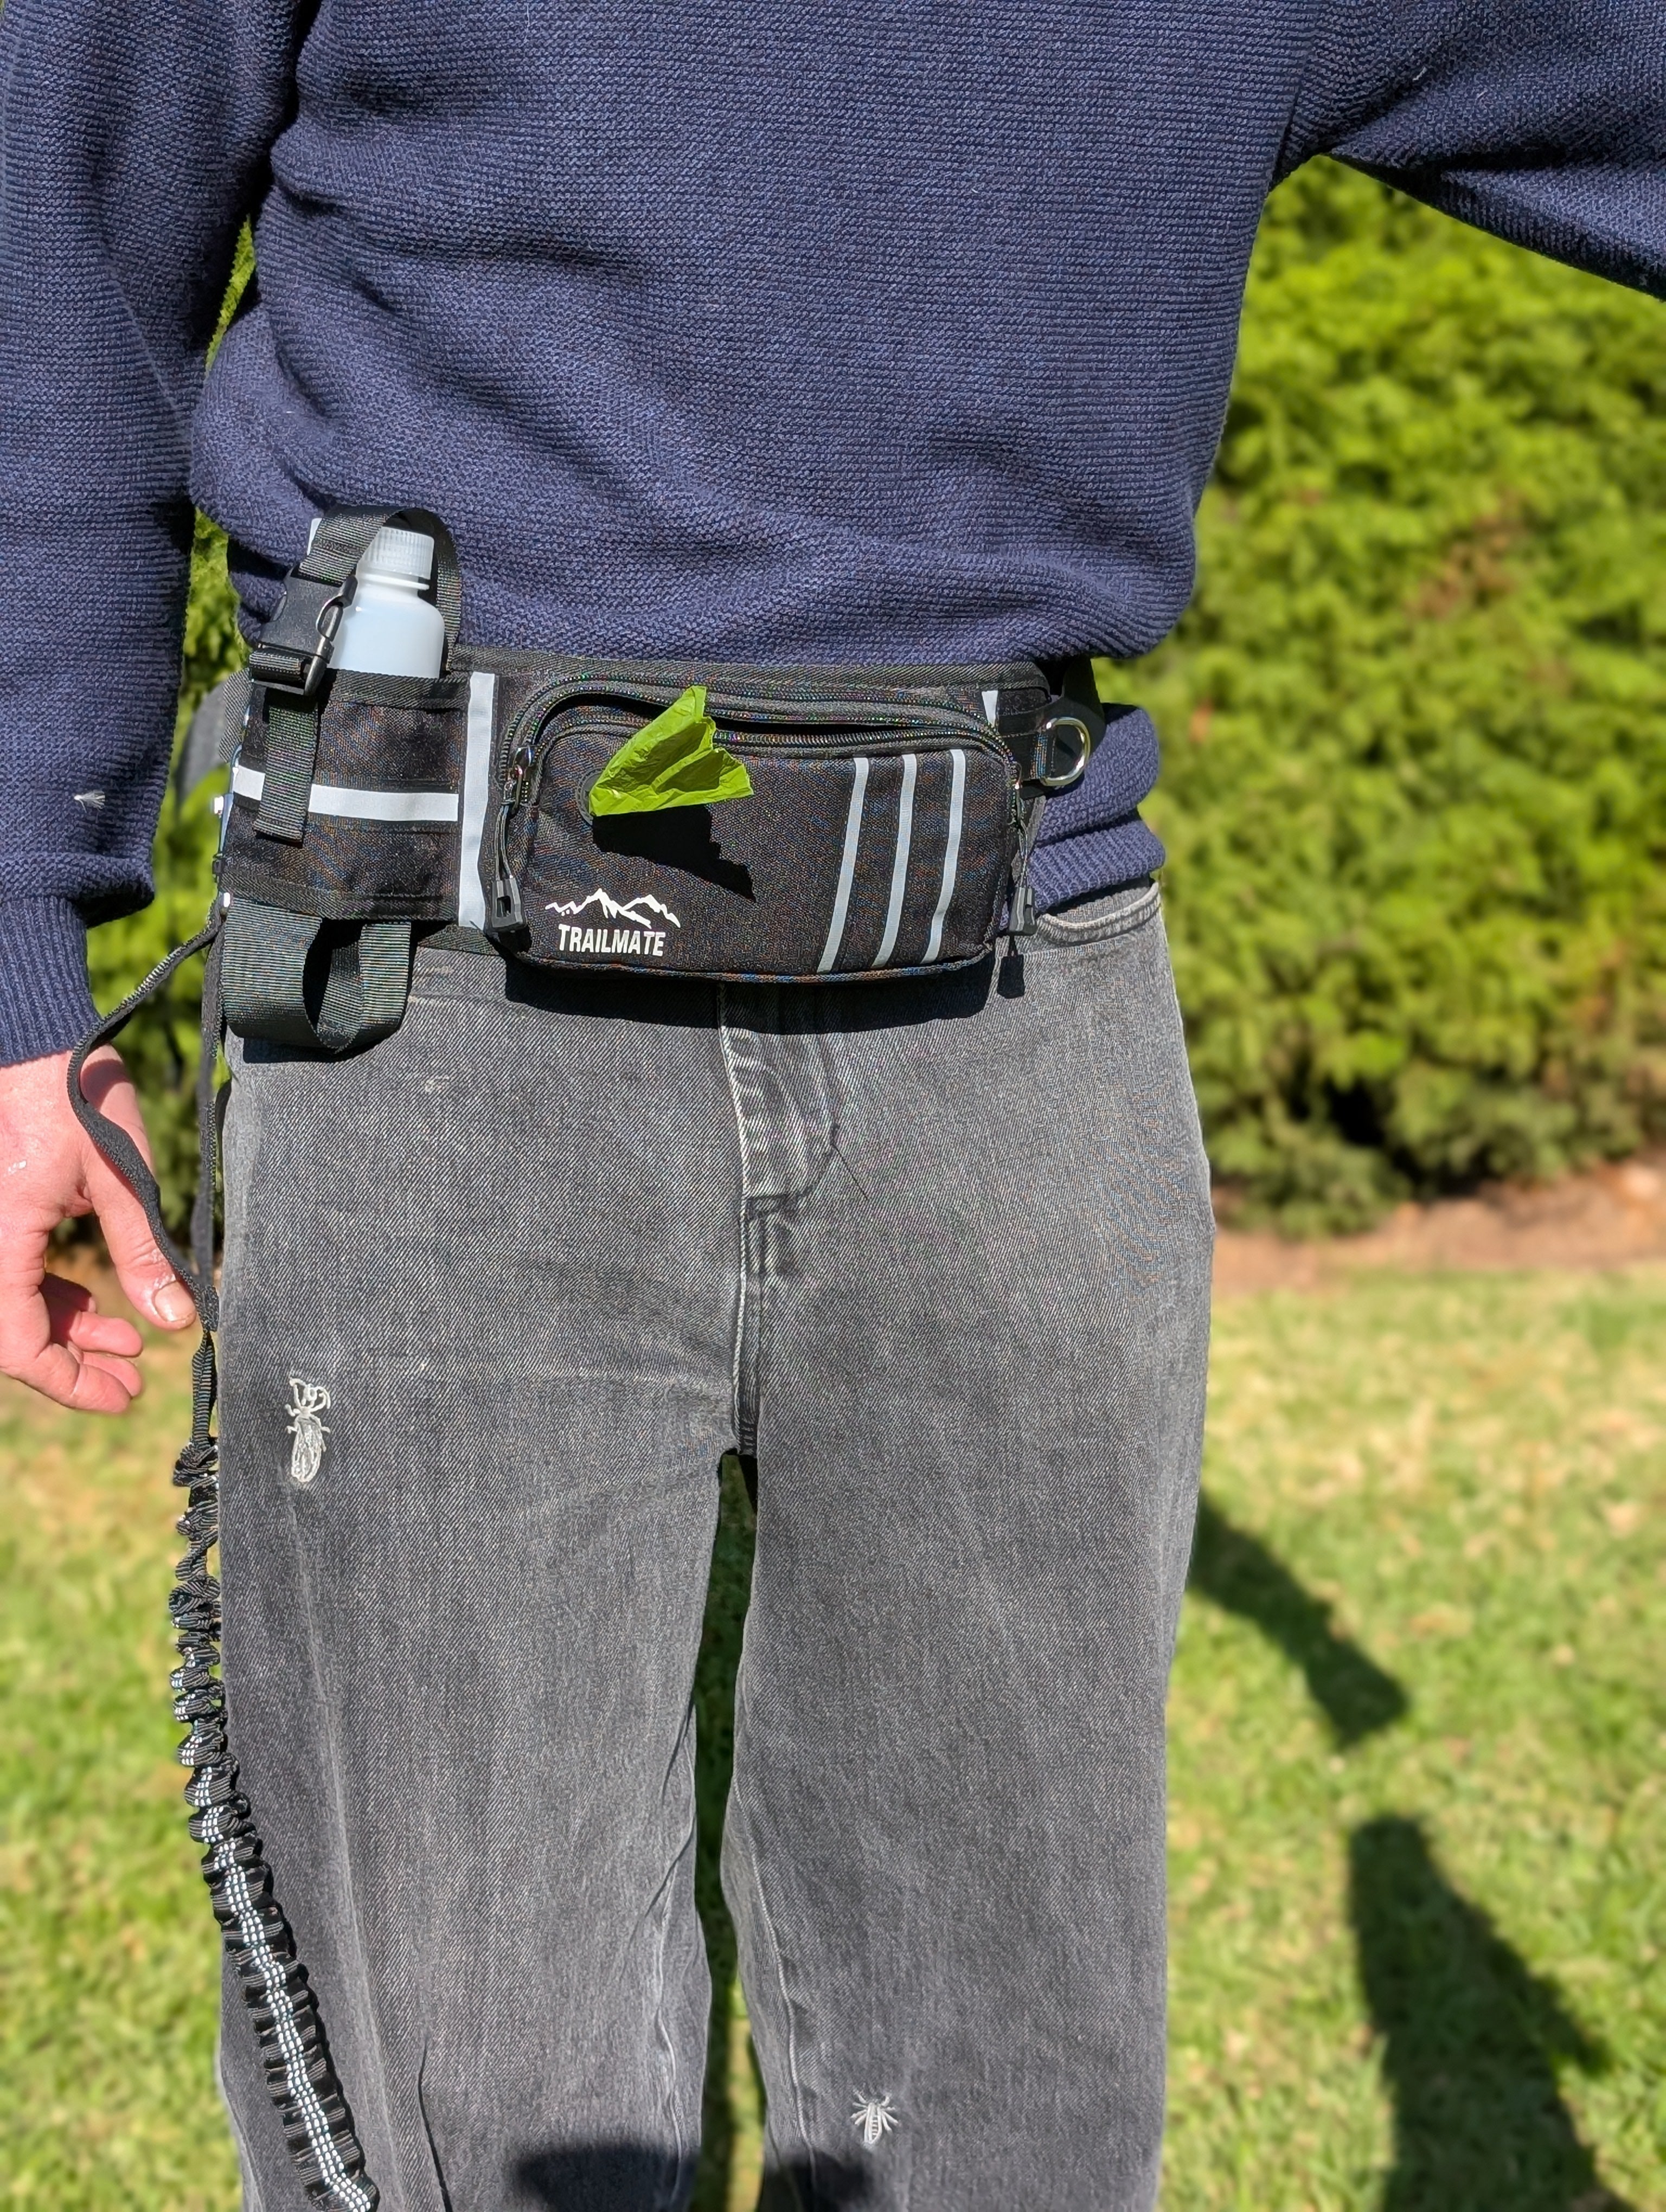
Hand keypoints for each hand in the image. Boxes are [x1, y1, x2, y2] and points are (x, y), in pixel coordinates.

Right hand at [0, 1046, 195, 1411]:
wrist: (28, 1035)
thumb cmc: (73, 1095)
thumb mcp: (122, 1178)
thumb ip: (145, 1253)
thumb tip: (177, 1320)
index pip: (18, 1346)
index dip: (69, 1383)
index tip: (124, 1395)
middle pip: (13, 1336)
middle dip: (75, 1364)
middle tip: (135, 1378)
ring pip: (14, 1308)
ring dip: (69, 1332)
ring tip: (131, 1343)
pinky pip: (13, 1276)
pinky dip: (53, 1298)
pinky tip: (102, 1308)